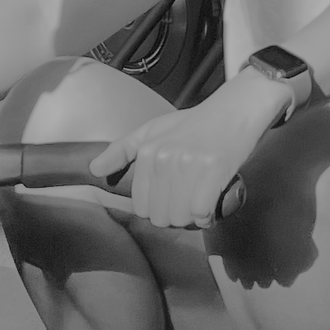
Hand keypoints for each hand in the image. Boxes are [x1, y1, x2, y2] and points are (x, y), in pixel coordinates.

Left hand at [98, 77, 285, 230]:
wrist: (234, 110)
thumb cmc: (196, 123)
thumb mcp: (153, 129)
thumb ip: (122, 150)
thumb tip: (95, 169)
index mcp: (148, 152)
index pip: (141, 206)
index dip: (158, 209)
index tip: (172, 200)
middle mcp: (165, 158)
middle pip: (160, 216)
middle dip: (174, 217)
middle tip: (188, 202)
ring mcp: (190, 164)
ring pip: (180, 217)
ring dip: (192, 219)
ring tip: (199, 203)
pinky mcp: (214, 170)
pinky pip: (202, 212)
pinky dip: (208, 216)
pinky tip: (211, 207)